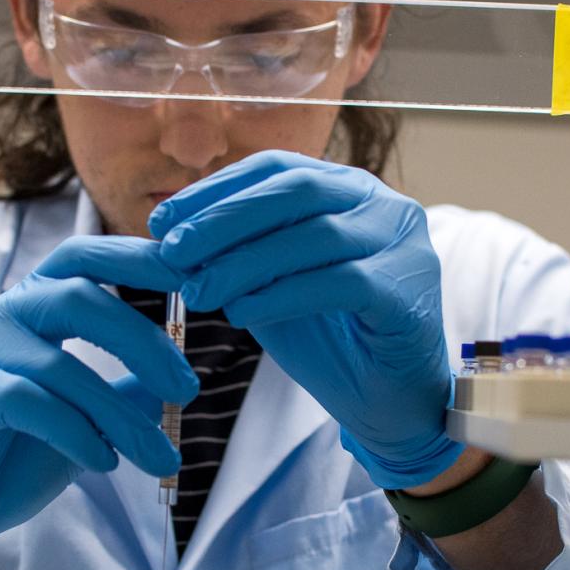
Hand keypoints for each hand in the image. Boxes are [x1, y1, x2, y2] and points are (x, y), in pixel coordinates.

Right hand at [0, 236, 197, 569]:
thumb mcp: (78, 428)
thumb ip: (118, 398)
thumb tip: (175, 381)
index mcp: (22, 313)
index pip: (79, 259)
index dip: (134, 257)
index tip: (191, 272)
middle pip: (77, 297)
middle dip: (142, 341)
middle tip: (187, 388)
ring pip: (58, 364)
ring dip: (119, 416)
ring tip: (158, 456)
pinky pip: (26, 402)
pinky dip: (76, 433)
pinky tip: (102, 463)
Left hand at [150, 151, 460, 489]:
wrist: (388, 400)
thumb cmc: (331, 337)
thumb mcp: (271, 284)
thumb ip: (236, 256)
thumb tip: (168, 241)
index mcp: (347, 188)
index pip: (275, 169)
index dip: (215, 191)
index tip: (162, 222)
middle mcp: (382, 204)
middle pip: (295, 191)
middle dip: (225, 221)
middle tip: (174, 253)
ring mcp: (403, 244)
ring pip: (315, 236)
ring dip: (245, 263)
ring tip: (198, 293)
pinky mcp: (408, 291)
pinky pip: (339, 283)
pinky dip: (283, 296)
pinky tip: (242, 314)